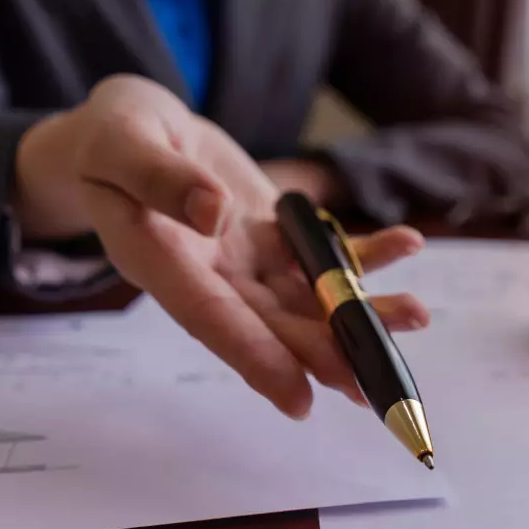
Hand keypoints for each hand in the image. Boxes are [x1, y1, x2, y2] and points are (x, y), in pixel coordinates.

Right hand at [14, 75, 428, 416]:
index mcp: (160, 262)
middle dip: (326, 351)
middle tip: (376, 382)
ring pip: (307, 299)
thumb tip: (213, 213)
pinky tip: (407, 244)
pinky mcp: (273, 239)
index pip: (210, 318)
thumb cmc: (112, 136)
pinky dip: (365, 254)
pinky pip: (323, 253)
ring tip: (416, 316)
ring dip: (361, 311)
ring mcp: (247, 262)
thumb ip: (157, 177)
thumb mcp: (120, 143)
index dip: (254, 358)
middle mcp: (209, 276)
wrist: (134, 130)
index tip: (299, 399)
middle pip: (272, 323)